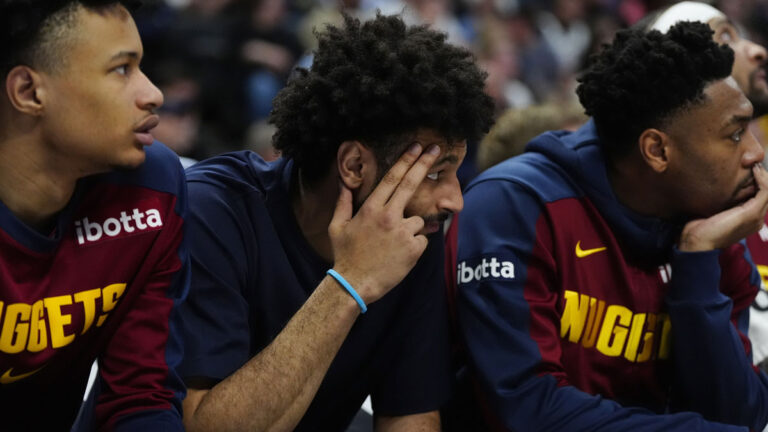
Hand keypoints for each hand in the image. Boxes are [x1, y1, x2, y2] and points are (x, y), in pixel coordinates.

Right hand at [328, 143, 440, 303]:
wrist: (354, 284)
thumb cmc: (344, 255)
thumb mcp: (337, 226)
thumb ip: (343, 202)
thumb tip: (344, 183)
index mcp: (371, 209)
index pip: (392, 178)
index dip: (406, 160)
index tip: (417, 147)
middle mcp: (389, 216)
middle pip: (411, 184)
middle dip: (424, 164)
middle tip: (435, 150)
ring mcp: (404, 232)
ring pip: (418, 220)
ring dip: (411, 228)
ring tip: (393, 245)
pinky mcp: (414, 249)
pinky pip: (421, 239)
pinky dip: (414, 245)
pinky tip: (400, 255)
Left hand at [679, 164, 767, 250]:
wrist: (695, 243)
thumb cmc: (698, 229)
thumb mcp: (713, 211)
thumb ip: (721, 202)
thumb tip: (719, 187)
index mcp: (749, 220)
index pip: (759, 197)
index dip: (757, 181)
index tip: (748, 167)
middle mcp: (756, 220)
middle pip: (766, 193)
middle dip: (762, 176)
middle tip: (752, 162)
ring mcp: (756, 218)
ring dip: (763, 175)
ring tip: (754, 163)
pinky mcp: (751, 213)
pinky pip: (765, 191)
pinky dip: (762, 178)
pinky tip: (754, 169)